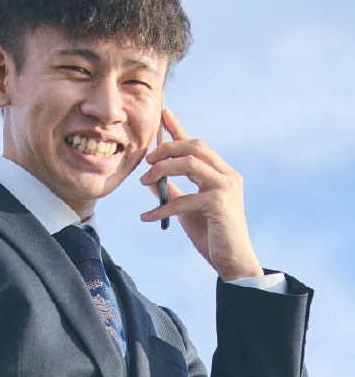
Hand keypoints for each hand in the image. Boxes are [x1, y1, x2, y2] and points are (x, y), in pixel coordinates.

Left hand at [139, 108, 263, 281]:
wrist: (233, 262)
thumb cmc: (212, 236)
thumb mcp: (187, 210)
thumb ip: (173, 192)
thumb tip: (151, 180)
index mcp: (221, 173)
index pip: (197, 144)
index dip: (179, 128)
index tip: (163, 114)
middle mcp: (227, 175)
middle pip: (194, 147)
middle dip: (167, 148)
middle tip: (146, 161)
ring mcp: (226, 187)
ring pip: (189, 164)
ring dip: (162, 170)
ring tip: (143, 183)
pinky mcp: (220, 203)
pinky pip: (183, 199)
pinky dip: (161, 207)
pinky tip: (146, 216)